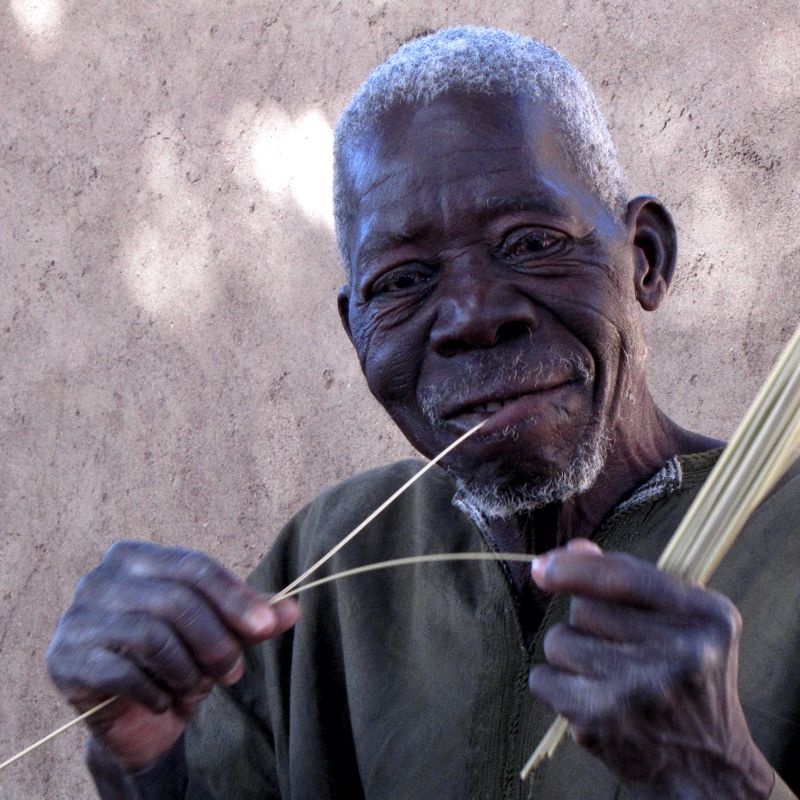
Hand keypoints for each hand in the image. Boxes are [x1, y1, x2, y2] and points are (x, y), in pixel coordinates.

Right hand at [46, 541, 298, 771]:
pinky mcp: (65, 662)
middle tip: (233, 671)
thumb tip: (294, 609)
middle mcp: (99, 579)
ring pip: (152, 636)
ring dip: (188, 670)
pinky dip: (156, 692)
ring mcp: (77, 619)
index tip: (266, 626)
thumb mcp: (222, 632)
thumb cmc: (180, 657)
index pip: (194, 567)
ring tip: (199, 687)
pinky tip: (165, 701)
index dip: (234, 597)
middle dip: (215, 641)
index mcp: (135, 557)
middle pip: (176, 600)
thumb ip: (254, 617)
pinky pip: (123, 673)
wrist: (138, 714)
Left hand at [528, 539, 772, 798]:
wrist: (709, 769)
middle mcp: (679, 654)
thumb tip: (572, 548)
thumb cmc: (689, 678)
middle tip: (614, 647)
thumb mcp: (684, 621)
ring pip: (559, 641)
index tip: (541, 567)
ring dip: (570, 653)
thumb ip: (632, 579)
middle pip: (584, 608)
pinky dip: (555, 685)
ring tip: (606, 676)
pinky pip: (543, 680)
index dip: (574, 568)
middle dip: (584, 620)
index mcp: (706, 617)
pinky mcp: (605, 723)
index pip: (624, 578)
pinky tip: (590, 699)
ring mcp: (640, 692)